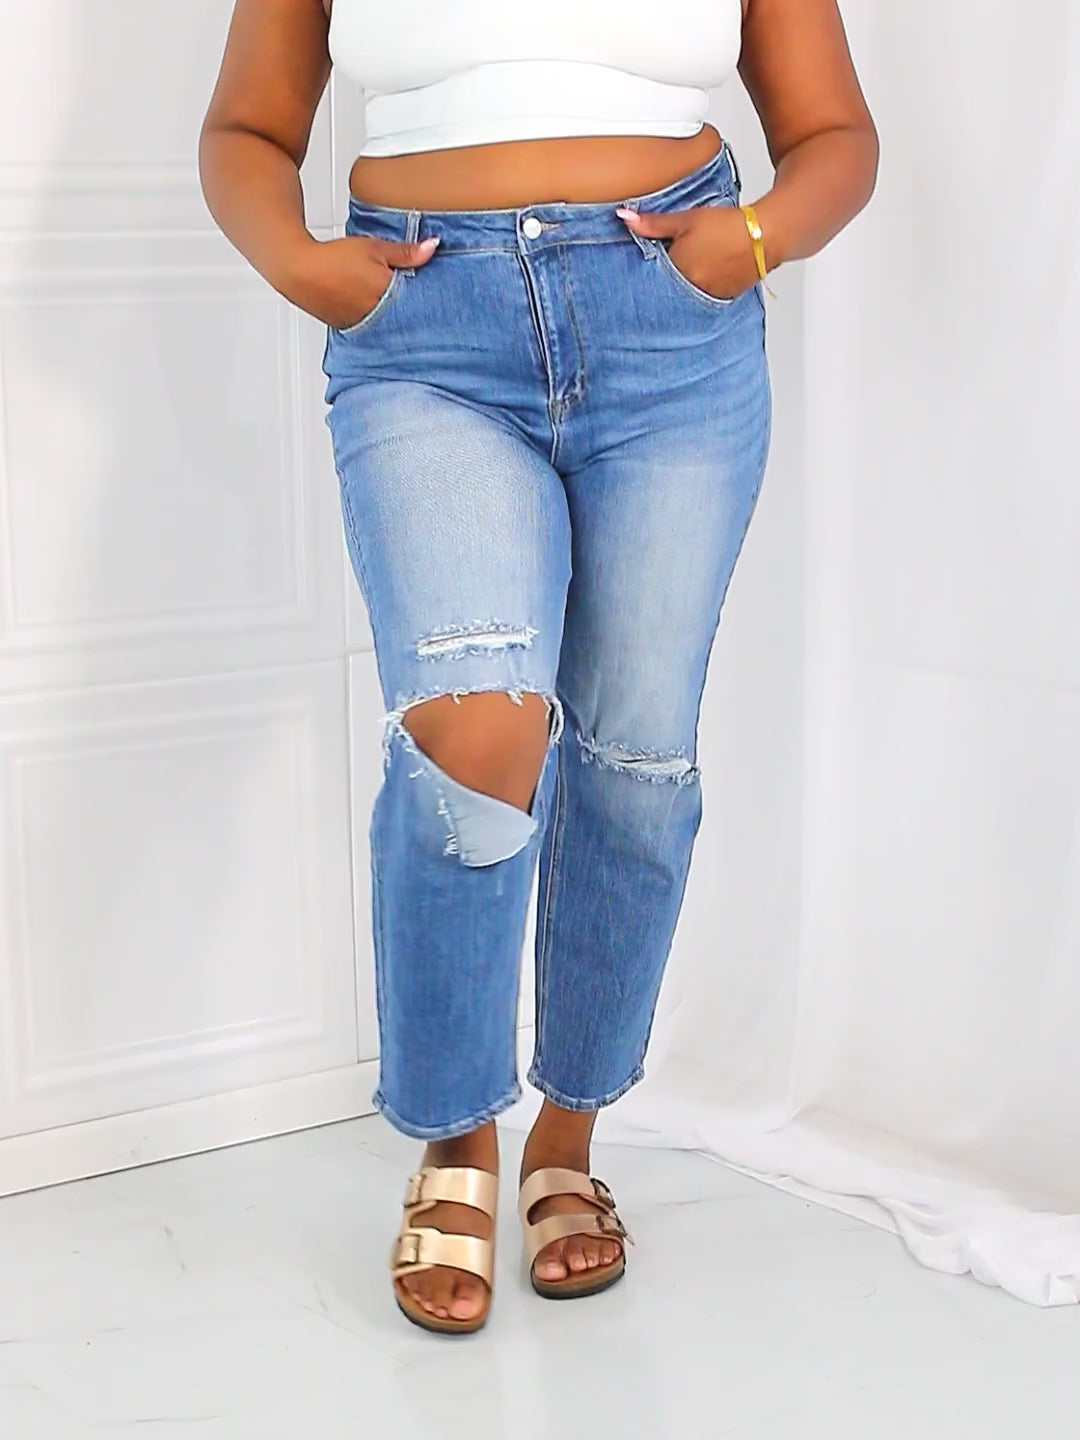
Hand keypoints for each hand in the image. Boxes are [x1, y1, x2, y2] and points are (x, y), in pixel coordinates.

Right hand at [290, 233, 440, 328]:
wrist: (298, 270)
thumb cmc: (334, 258)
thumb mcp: (375, 248)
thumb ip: (406, 252)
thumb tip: (433, 247)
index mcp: (387, 296)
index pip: (420, 303)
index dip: (430, 299)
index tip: (439, 297)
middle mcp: (377, 316)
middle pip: (407, 317)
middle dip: (415, 310)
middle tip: (422, 305)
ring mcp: (364, 326)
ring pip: (391, 324)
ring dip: (396, 316)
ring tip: (397, 307)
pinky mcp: (352, 329)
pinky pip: (374, 327)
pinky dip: (379, 320)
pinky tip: (377, 310)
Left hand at [616, 203, 757, 301]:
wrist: (765, 234)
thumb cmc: (727, 225)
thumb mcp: (686, 220)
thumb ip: (653, 223)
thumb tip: (623, 217)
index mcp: (679, 271)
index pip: (650, 277)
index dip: (648, 269)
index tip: (647, 262)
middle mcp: (692, 289)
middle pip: (666, 290)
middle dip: (663, 281)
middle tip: (671, 265)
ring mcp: (708, 297)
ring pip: (684, 296)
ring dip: (681, 287)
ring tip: (690, 270)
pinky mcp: (722, 300)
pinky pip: (702, 299)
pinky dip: (698, 289)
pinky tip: (703, 276)